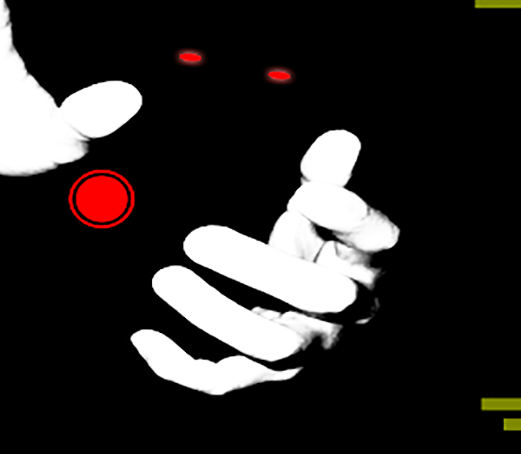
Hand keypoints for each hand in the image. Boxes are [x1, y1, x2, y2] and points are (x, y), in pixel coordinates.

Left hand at [130, 130, 399, 394]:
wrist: (295, 296)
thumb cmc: (311, 236)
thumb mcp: (319, 199)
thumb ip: (326, 172)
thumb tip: (339, 141)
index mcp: (370, 257)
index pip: (378, 238)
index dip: (349, 218)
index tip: (304, 194)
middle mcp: (349, 310)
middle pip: (322, 297)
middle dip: (259, 267)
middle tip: (196, 238)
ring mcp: (308, 348)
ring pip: (272, 346)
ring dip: (215, 315)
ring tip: (165, 278)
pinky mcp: (262, 374)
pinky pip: (225, 379)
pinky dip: (181, 366)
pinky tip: (142, 336)